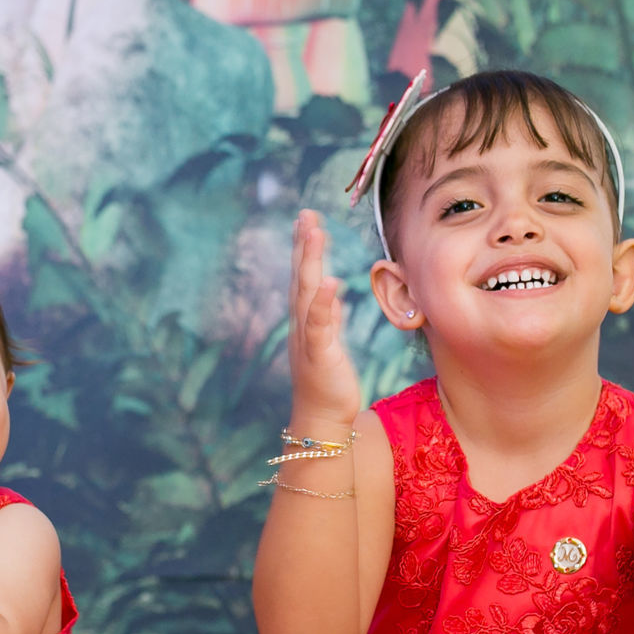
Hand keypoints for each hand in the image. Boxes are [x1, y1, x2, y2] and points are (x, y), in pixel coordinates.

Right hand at [286, 210, 361, 432]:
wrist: (321, 419)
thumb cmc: (326, 384)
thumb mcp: (330, 343)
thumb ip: (329, 317)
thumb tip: (333, 291)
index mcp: (306, 321)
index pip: (304, 277)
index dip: (305, 248)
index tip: (307, 219)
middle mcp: (302, 325)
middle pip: (300, 277)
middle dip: (303, 245)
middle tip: (305, 214)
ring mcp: (307, 338)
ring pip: (306, 293)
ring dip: (309, 262)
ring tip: (314, 233)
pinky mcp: (319, 354)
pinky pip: (320, 324)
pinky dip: (323, 302)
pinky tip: (329, 280)